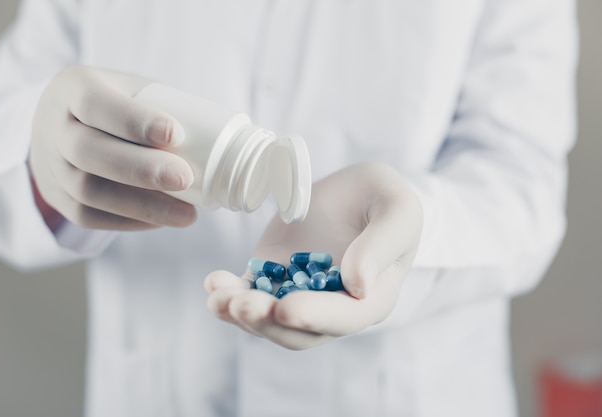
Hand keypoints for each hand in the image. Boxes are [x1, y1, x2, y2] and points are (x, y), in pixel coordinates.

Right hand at [29, 65, 196, 230]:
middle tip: (185, 178)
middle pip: (89, 152)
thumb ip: (168, 104)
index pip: (95, 103)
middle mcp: (52, 126)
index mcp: (73, 88)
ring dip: (143, 206)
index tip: (176, 133)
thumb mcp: (133, 88)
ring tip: (187, 215)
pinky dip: (129, 221)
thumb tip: (232, 139)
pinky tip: (161, 221)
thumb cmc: (118, 105)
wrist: (64, 126)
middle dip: (141, 170)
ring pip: (88, 192)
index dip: (134, 121)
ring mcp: (49, 166)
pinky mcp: (57, 198)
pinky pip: (88, 216)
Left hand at [205, 162, 422, 349]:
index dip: (314, 317)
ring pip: (269, 319)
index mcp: (371, 298)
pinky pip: (250, 294)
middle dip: (267, 322)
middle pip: (299, 331)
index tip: (285, 308)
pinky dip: (230, 294)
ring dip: (241, 314)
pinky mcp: (274, 277)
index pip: (344, 317)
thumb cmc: (384, 198)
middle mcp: (334, 307)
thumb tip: (357, 284)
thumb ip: (382, 245)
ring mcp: (301, 294)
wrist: (356, 190)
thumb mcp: (397, 210)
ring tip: (218, 296)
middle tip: (239, 304)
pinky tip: (214, 282)